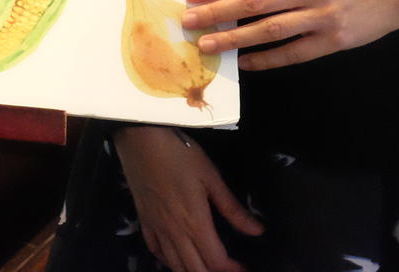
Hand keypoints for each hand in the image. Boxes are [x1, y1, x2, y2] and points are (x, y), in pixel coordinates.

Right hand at [115, 126, 260, 271]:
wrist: (141, 139)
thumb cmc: (180, 155)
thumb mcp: (211, 177)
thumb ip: (233, 208)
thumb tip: (257, 230)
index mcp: (195, 223)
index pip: (216, 261)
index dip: (233, 269)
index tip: (244, 267)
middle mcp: (174, 232)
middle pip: (195, 270)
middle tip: (229, 269)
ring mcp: (156, 228)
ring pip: (175, 266)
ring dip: (193, 271)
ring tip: (207, 268)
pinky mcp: (144, 221)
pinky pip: (156, 251)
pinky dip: (169, 261)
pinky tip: (178, 258)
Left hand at [181, 0, 398, 70]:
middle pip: (255, 3)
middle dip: (218, 13)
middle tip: (189, 22)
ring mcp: (322, 17)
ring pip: (271, 30)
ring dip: (236, 39)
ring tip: (208, 45)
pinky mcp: (333, 41)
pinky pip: (294, 53)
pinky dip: (267, 59)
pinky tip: (244, 63)